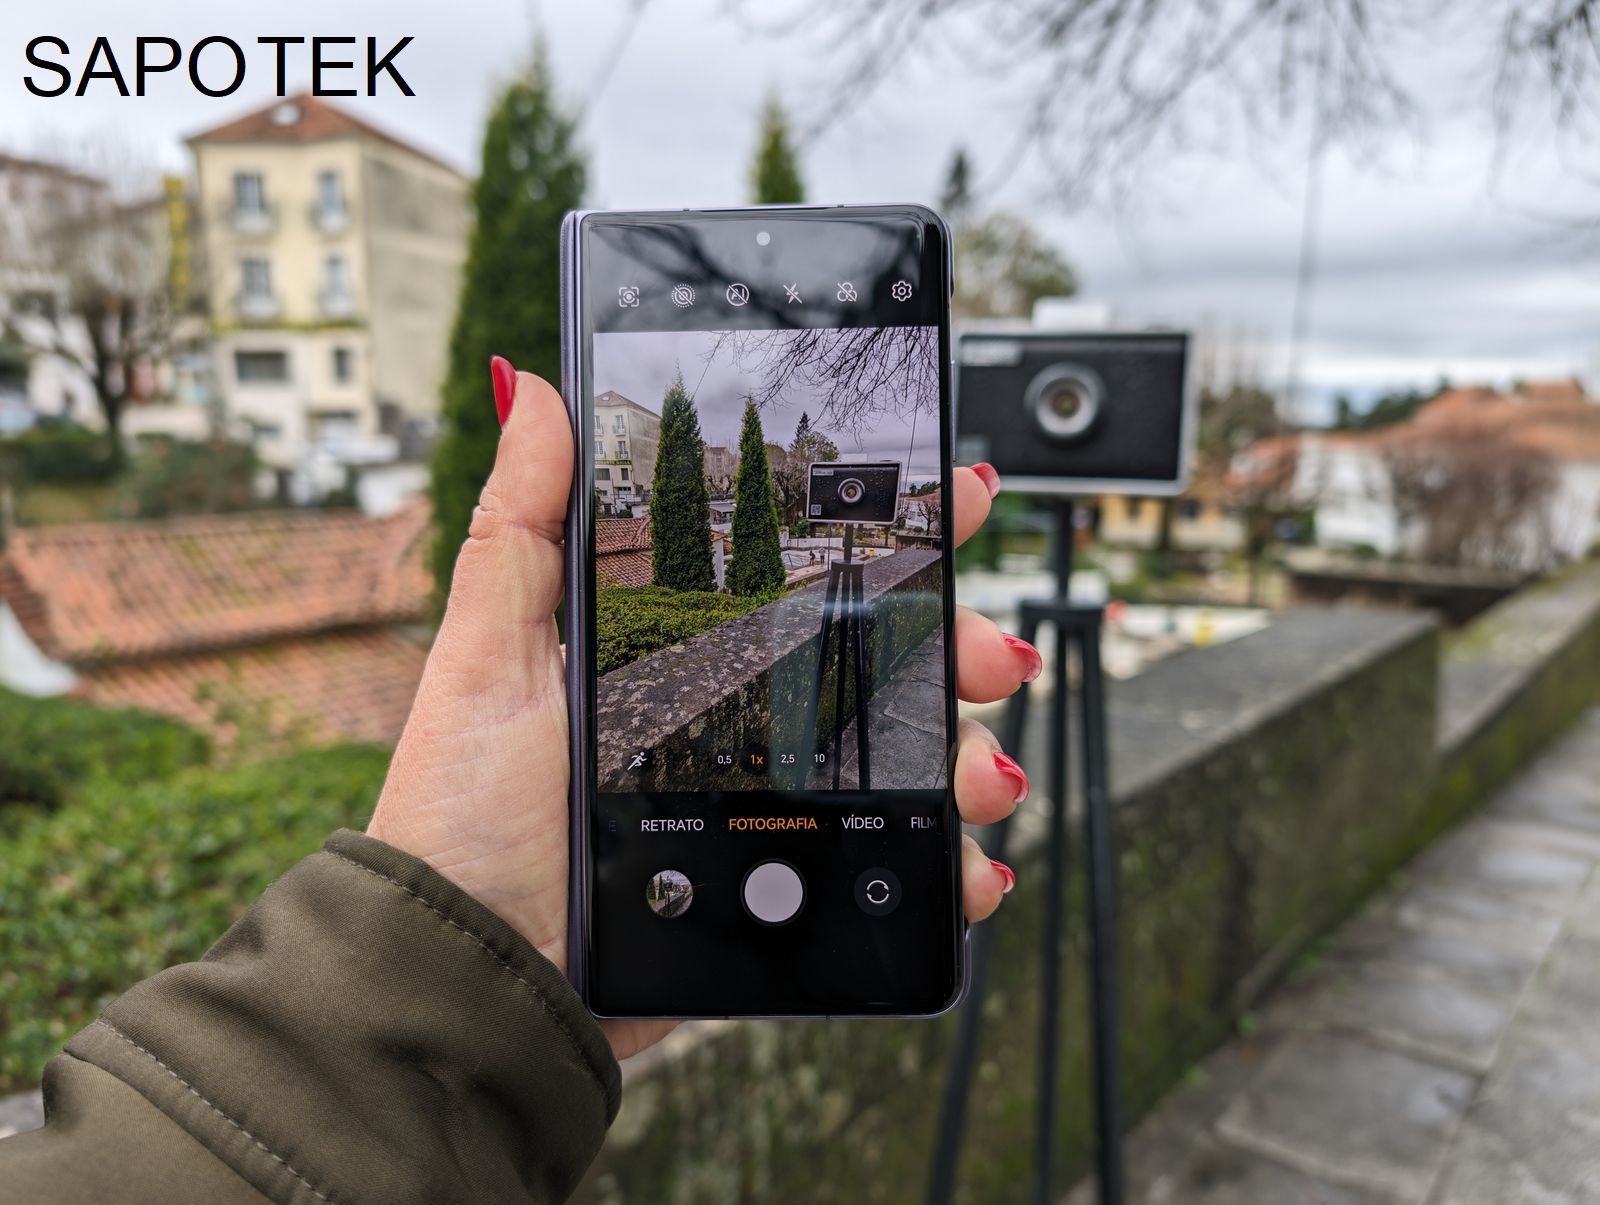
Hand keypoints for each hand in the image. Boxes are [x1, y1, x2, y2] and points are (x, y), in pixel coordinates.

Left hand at [368, 364, 1039, 1060]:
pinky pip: (889, 870)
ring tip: (978, 779)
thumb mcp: (490, 655)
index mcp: (685, 647)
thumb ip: (524, 524)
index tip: (958, 495)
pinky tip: (967, 865)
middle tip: (987, 658)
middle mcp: (740, 718)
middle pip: (884, 663)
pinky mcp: (783, 886)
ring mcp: (769, 803)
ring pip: (906, 763)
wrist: (478, 976)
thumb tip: (529, 385)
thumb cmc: (466, 815)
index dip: (889, 532)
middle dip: (957, 647)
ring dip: (966, 759)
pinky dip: (947, 868)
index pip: (806, 571)